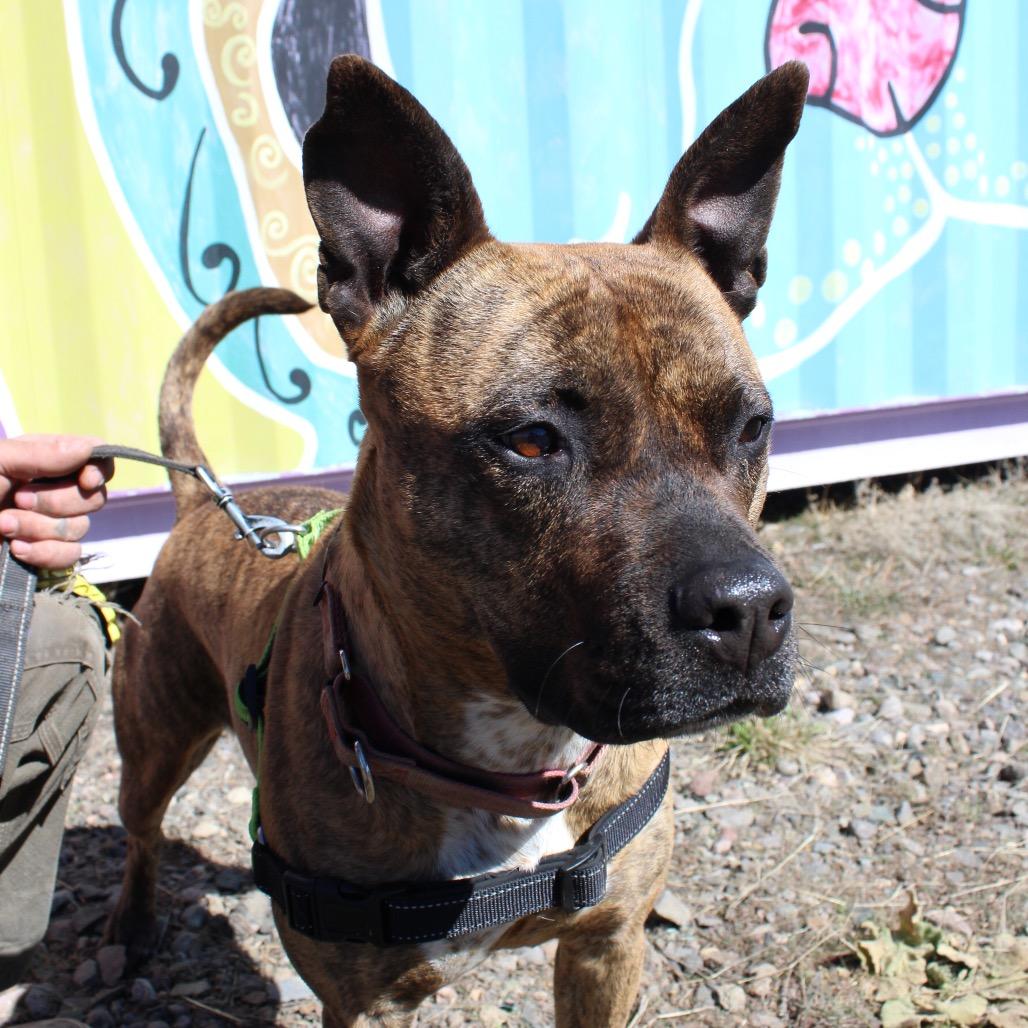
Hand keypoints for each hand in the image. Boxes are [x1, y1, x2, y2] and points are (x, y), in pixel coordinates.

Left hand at [0, 435, 114, 568]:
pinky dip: (44, 553)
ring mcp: (51, 524)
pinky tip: (14, 547)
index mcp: (45, 460)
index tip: (85, 480)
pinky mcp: (44, 553)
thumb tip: (90, 448)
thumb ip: (42, 454)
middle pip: (94, 498)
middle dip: (56, 503)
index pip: (98, 460)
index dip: (100, 470)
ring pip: (80, 529)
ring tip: (1, 525)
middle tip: (17, 499)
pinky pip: (70, 556)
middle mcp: (53, 489)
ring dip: (39, 529)